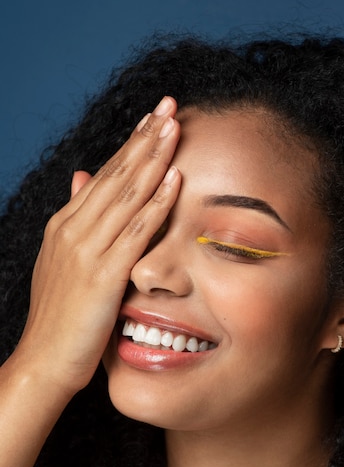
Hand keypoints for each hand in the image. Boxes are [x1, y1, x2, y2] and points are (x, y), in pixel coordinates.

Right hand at [14, 97, 181, 398]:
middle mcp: (74, 229)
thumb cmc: (62, 316)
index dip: (131, 144)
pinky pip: (135, 232)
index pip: (105, 174)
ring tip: (174, 127)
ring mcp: (87, 250)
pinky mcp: (103, 275)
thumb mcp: (65, 261)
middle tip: (169, 105)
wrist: (45, 361)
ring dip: (153, 158)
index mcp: (66, 225)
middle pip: (116, 174)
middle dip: (145, 137)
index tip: (153, 117)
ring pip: (126, 194)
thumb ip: (78, 218)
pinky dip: (156, 203)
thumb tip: (83, 177)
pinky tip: (175, 179)